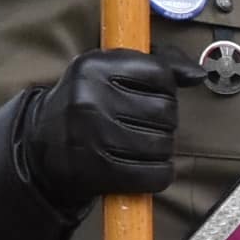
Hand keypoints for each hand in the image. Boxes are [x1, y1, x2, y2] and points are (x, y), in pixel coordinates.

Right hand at [12, 48, 183, 205]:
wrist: (42, 147)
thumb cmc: (87, 103)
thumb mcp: (110, 70)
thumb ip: (157, 64)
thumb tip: (197, 75)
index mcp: (94, 66)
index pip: (160, 73)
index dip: (166, 88)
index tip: (152, 95)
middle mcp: (90, 98)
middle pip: (165, 111)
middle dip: (165, 121)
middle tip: (146, 125)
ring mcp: (92, 135)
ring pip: (162, 144)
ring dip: (162, 149)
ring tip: (143, 146)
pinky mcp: (97, 170)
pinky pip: (154, 175)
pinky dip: (159, 174)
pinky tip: (147, 168)